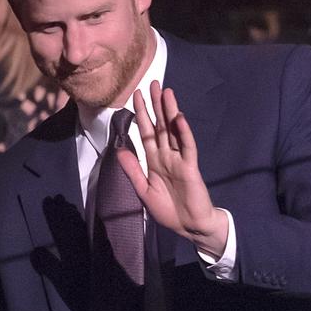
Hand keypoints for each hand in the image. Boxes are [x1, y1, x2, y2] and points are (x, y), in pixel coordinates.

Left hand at [119, 82, 227, 257]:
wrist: (189, 226)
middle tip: (154, 83)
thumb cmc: (169, 211)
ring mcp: (180, 160)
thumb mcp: (144, 191)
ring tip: (167, 92)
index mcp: (154, 161)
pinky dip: (183, 132)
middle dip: (156, 105)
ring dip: (170, 112)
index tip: (136, 96)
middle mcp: (167, 156)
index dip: (141, 114)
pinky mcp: (191, 167)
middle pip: (161, 126)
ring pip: (174, 131)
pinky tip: (179, 118)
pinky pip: (187, 146)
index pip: (147, 132)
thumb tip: (120, 149)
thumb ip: (133, 170)